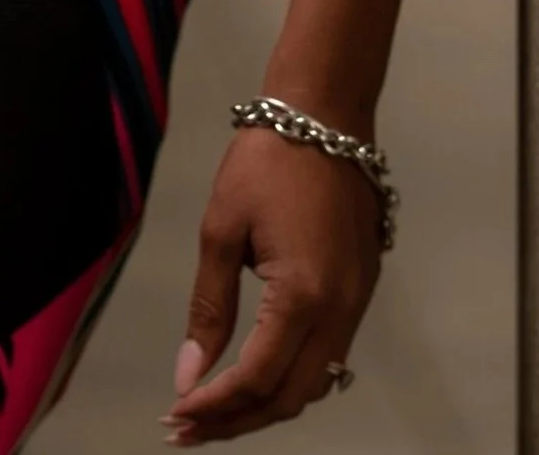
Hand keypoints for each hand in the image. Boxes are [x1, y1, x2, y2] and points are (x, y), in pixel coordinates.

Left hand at [166, 126, 383, 440]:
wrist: (325, 114)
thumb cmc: (267, 161)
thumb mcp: (221, 229)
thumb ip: (209, 308)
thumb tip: (190, 375)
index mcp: (301, 295)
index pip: (255, 378)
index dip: (214, 407)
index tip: (177, 415)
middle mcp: (338, 310)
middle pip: (289, 396)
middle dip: (237, 420)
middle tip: (187, 429)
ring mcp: (356, 303)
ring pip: (314, 384)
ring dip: (265, 404)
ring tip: (216, 411)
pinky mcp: (361, 290)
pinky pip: (330, 356)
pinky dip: (292, 377)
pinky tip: (257, 375)